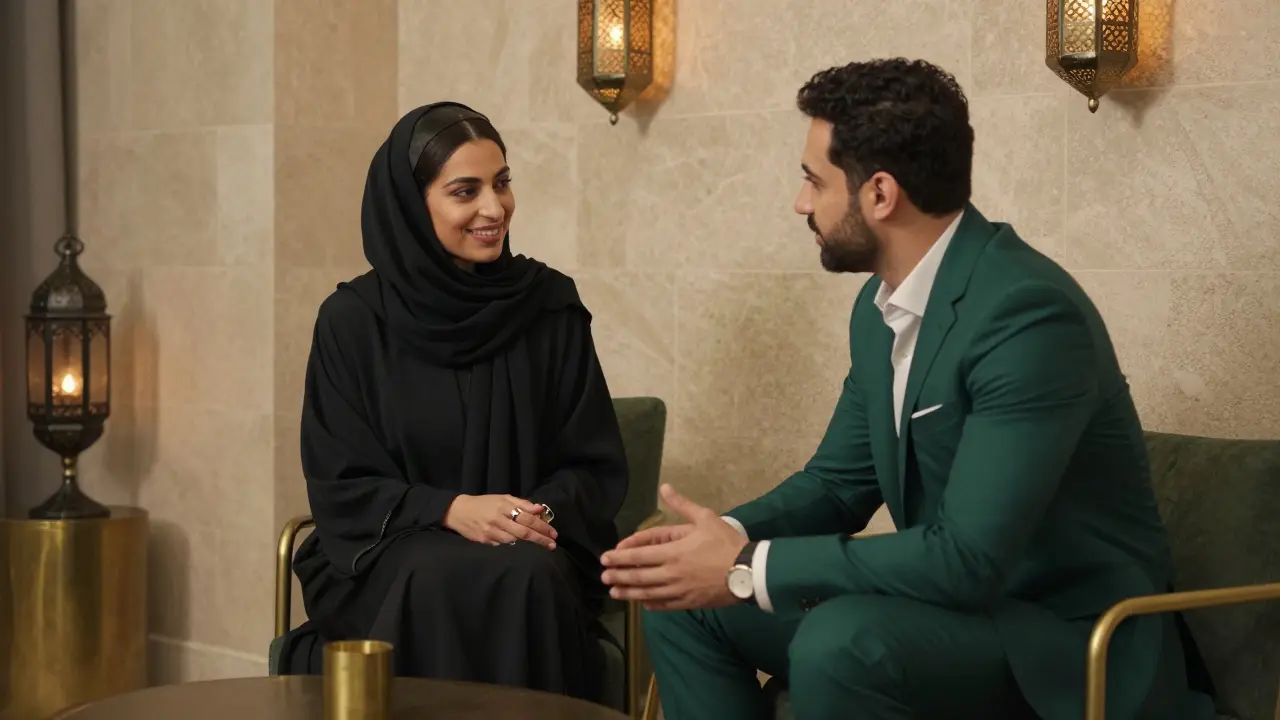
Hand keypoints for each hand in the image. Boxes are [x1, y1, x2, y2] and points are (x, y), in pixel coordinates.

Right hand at [443, 494, 557, 548]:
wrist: (458, 511)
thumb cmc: (484, 503)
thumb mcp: (503, 498)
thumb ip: (522, 503)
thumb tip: (540, 509)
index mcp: (503, 506)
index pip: (528, 518)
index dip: (542, 527)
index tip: (553, 533)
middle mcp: (497, 519)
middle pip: (523, 532)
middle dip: (540, 539)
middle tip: (552, 544)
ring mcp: (490, 531)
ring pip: (514, 541)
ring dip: (527, 543)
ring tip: (538, 544)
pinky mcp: (484, 541)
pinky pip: (502, 545)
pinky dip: (511, 544)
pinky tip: (517, 544)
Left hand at [600, 484, 747, 610]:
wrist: (748, 571)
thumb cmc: (726, 543)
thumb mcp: (705, 517)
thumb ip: (681, 504)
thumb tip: (664, 487)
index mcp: (673, 552)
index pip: (639, 556)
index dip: (620, 557)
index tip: (606, 558)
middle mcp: (671, 573)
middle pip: (639, 577)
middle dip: (619, 576)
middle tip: (603, 577)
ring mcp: (679, 591)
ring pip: (648, 594)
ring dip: (629, 593)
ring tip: (615, 593)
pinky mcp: (689, 603)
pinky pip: (665, 605)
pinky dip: (651, 604)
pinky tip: (643, 604)